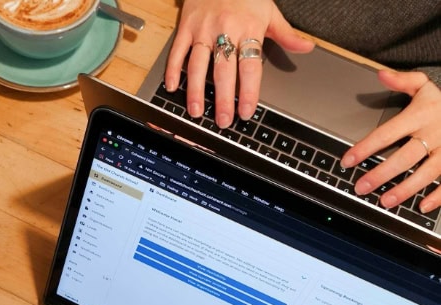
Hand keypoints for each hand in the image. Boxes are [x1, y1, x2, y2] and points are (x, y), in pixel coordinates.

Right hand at [164, 0, 313, 127]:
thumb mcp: (269, 11)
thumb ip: (286, 34)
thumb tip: (306, 48)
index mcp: (249, 29)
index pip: (250, 67)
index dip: (248, 91)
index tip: (246, 111)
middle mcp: (225, 31)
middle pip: (224, 71)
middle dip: (223, 98)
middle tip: (223, 120)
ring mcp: (203, 30)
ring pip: (198, 64)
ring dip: (196, 90)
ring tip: (196, 111)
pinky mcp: (186, 26)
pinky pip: (178, 51)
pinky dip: (173, 69)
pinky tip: (173, 86)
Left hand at [341, 70, 440, 212]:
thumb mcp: (426, 85)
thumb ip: (404, 81)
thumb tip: (381, 74)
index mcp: (422, 115)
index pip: (387, 133)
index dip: (365, 147)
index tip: (347, 160)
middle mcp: (435, 133)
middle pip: (405, 157)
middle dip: (381, 174)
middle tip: (361, 187)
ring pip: (427, 172)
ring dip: (406, 189)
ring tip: (385, 201)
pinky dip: (439, 195)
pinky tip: (422, 206)